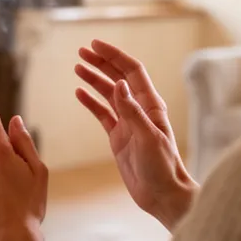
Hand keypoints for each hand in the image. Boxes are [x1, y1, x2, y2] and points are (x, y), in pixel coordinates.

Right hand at [75, 39, 197, 230]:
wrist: (163, 195)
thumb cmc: (162, 168)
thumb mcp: (148, 138)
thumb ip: (132, 111)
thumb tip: (118, 84)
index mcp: (150, 105)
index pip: (131, 71)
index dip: (114, 56)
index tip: (95, 45)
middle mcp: (139, 109)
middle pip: (118, 78)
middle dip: (101, 62)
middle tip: (81, 51)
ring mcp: (128, 123)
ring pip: (108, 94)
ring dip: (94, 79)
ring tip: (77, 67)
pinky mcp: (119, 138)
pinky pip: (102, 114)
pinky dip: (91, 102)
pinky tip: (79, 93)